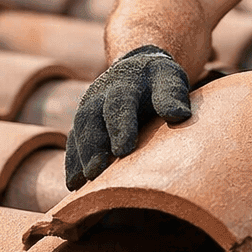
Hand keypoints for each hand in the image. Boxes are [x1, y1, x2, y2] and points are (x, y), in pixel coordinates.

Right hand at [65, 45, 192, 189]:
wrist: (138, 68)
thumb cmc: (159, 79)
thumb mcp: (170, 78)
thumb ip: (172, 95)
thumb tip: (179, 114)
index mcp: (125, 83)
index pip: (120, 102)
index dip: (120, 126)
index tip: (122, 151)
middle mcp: (100, 95)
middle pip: (91, 119)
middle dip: (92, 146)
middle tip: (95, 172)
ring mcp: (89, 108)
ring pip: (79, 131)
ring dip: (80, 157)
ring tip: (82, 182)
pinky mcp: (83, 123)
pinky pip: (74, 141)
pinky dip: (72, 161)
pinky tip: (74, 183)